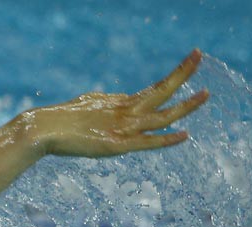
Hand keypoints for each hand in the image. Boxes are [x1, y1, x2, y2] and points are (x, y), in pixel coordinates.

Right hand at [20, 50, 209, 157]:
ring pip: (161, 115)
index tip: (192, 60)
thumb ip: (108, 103)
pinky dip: (167, 140)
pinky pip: (147, 142)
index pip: (155, 89)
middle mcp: (125, 111)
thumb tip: (121, 99)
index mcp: (120, 102)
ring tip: (206, 94)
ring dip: (185, 106)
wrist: (45, 129)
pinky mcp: (116, 145)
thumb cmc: (62, 119)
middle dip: (183, 73)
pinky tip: (185, 135)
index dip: (176, 76)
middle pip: (161, 90)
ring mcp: (123, 127)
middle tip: (199, 56)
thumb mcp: (89, 105)